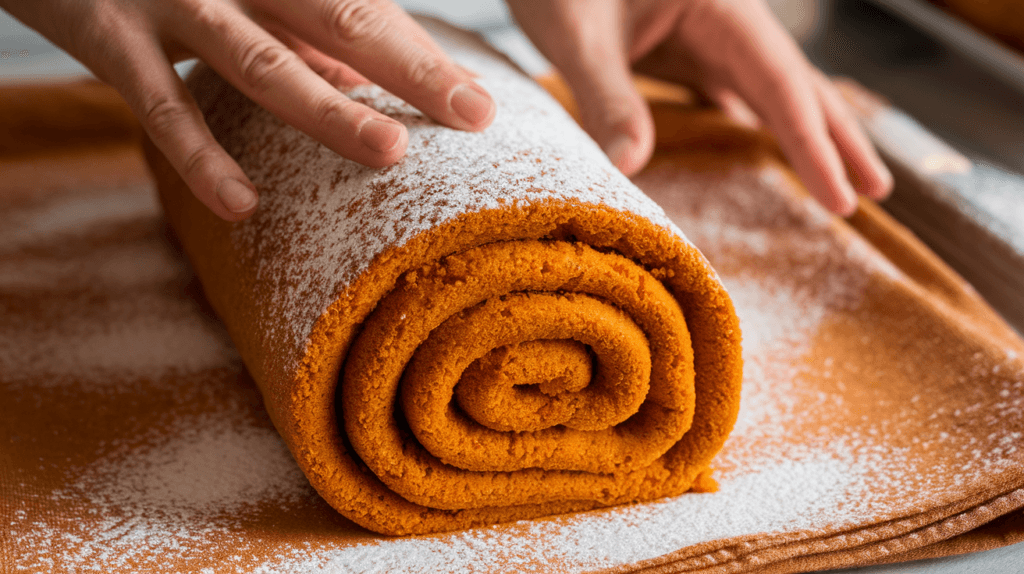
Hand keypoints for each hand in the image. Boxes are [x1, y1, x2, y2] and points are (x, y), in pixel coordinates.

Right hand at [0, 0, 495, 220]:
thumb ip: (300, 27)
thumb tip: (366, 81)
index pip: (365, 8)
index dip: (424, 58)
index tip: (479, 106)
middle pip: (340, 17)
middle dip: (410, 71)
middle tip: (471, 115)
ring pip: (262, 59)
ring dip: (329, 108)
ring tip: (390, 154)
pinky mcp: (107, 32)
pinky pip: (161, 104)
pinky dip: (201, 156)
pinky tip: (242, 205)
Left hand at [509, 0, 892, 214]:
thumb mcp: (576, 33)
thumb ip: (605, 95)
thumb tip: (628, 169)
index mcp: (718, 4)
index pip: (780, 84)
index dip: (814, 145)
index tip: (844, 199)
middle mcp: (724, 15)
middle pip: (796, 82)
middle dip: (838, 138)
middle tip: (877, 193)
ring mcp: (706, 29)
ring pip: (771, 85)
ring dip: (806, 130)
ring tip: (839, 177)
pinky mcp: (682, 42)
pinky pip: (733, 86)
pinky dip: (758, 119)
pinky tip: (764, 142)